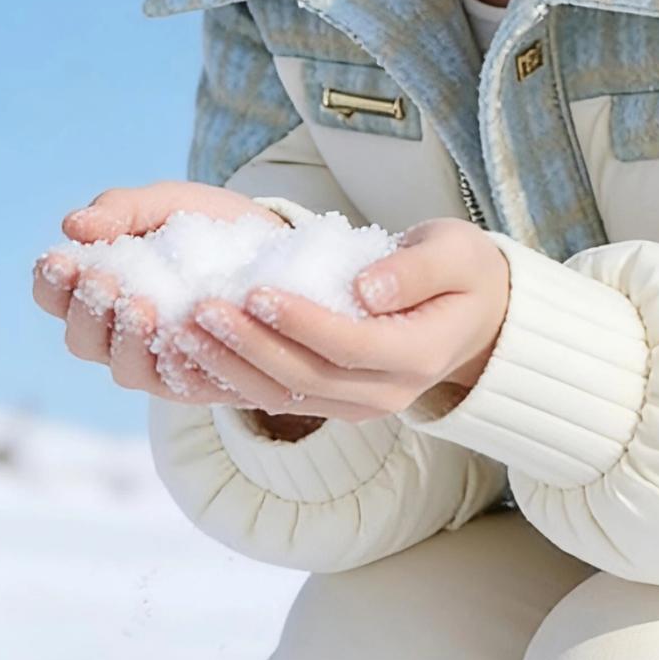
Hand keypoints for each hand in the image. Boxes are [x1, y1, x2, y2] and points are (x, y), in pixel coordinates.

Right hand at [32, 182, 290, 404]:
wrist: (277, 245)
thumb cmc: (207, 224)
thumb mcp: (166, 203)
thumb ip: (121, 210)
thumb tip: (72, 225)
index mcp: (101, 291)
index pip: (55, 299)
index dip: (50, 284)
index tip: (61, 258)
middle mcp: (121, 334)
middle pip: (82, 340)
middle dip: (87, 311)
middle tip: (103, 278)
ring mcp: (160, 360)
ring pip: (126, 369)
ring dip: (126, 341)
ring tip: (141, 306)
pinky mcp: (203, 378)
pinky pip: (182, 384)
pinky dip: (177, 365)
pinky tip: (182, 338)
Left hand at [176, 217, 512, 424]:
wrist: (475, 318)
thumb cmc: (462, 272)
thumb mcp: (456, 253)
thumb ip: (416, 268)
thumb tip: (366, 287)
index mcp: (419, 355)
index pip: (350, 345)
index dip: (300, 322)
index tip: (254, 290)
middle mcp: (387, 394)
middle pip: (306, 377)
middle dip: (248, 345)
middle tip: (199, 308)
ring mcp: (358, 406)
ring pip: (284, 396)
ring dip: (229, 366)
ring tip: (183, 328)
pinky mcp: (333, 403)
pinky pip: (276, 398)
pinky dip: (232, 379)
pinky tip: (194, 351)